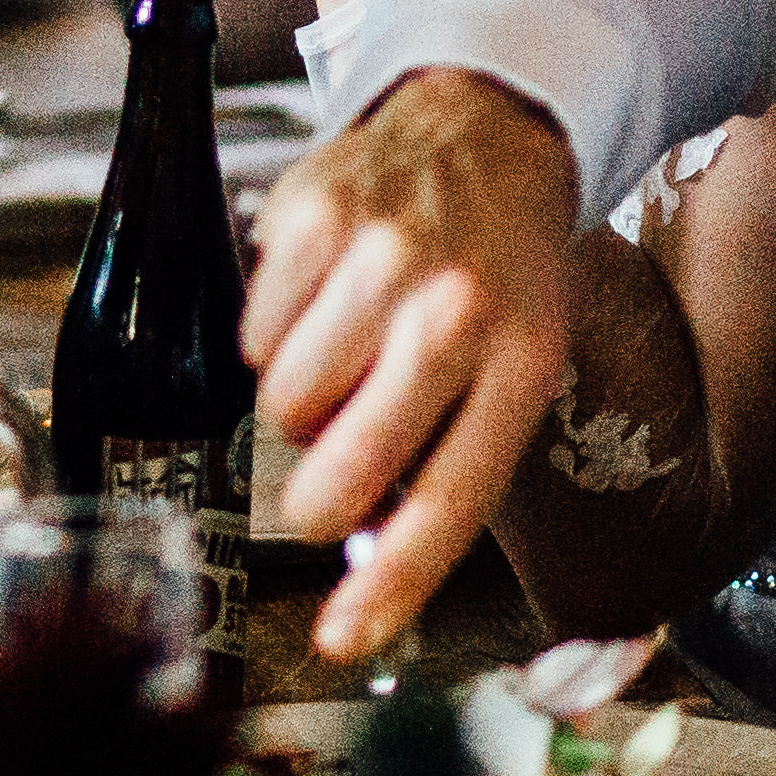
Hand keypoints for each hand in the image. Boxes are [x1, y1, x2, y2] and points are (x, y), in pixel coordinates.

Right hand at [239, 70, 579, 657]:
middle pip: (344, 464)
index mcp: (522, 361)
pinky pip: (253, 336)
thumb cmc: (499, 277)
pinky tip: (321, 301)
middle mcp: (454, 309)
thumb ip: (453, 459)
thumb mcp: (520, 364)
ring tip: (346, 355)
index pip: (449, 502)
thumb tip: (365, 571)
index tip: (341, 643)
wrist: (483, 132)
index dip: (389, 585)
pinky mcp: (311, 214)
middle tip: (319, 490)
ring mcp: (379, 257)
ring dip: (301, 404)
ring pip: (285, 405)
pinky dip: (273, 337)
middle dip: (316, 501)